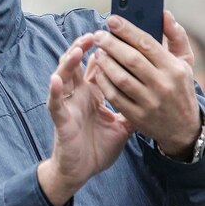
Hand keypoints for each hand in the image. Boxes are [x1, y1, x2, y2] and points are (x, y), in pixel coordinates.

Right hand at [38, 34, 134, 205]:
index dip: (102, 52)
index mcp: (92, 95)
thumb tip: (150, 97)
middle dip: (83, 48)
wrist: (81, 171)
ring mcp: (67, 105)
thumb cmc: (97, 148)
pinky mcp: (60, 118)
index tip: (112, 36)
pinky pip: (55, 103)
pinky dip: (54, 91)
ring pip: (63, 77)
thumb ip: (131, 109)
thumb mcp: (122, 126)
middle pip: (77, 65)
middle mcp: (77, 96)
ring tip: (77, 49)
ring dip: (68, 62)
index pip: (96, 68)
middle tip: (94, 34)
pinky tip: (56, 79)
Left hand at [88, 12, 200, 159]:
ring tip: (98, 52)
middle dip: (111, 44)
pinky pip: (115, 96)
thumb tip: (164, 14)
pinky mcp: (137, 115)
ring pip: (121, 77)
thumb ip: (175, 36)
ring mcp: (150, 101)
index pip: (147, 43)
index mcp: (174, 68)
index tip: (111, 19)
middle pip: (131, 59)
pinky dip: (104, 82)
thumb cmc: (179, 87)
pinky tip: (98, 72)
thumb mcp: (184, 62)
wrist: (183, 128)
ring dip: (105, 62)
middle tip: (98, 35)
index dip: (126, 30)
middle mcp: (163, 84)